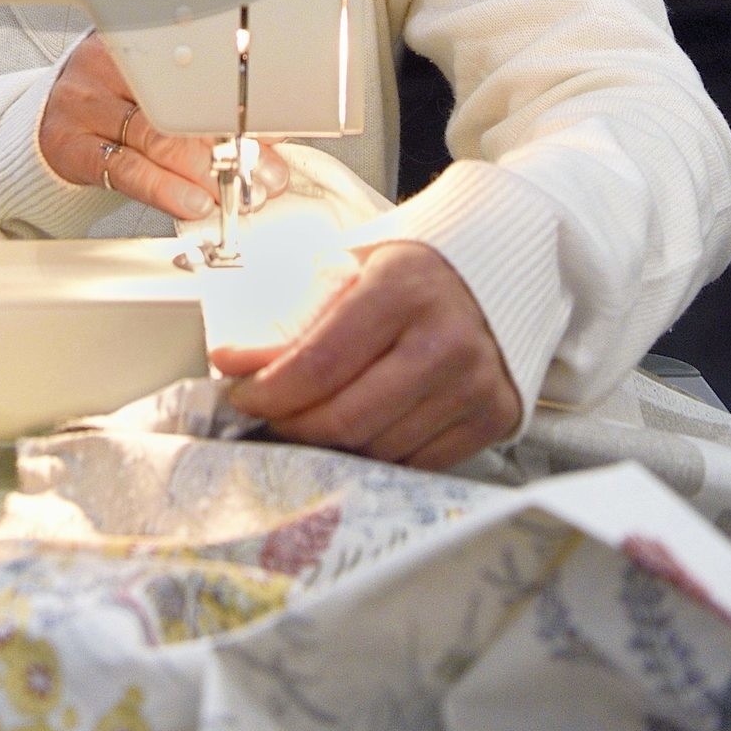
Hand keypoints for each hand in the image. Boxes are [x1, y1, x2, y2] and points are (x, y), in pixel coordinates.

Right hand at [39, 33, 288, 221]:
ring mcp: (84, 105)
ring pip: (154, 141)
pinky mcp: (70, 146)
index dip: (239, 102)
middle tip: (263, 174)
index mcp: (138, 41)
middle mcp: (106, 66)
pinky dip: (165, 190)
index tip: (273, 130)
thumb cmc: (117, 100)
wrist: (56, 117)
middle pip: (177, 106)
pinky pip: (123, 170)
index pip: (196, 69)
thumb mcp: (154, 86)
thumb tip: (270, 133)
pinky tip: (192, 203)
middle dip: (229, 146)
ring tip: (235, 194)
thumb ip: (205, 103)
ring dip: (204, 174)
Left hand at [210, 241, 519, 468]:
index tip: (242, 394)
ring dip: (333, 446)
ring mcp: (476, 383)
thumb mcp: (350, 268)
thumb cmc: (412, 266)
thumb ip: (295, 318)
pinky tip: (363, 430)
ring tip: (313, 420)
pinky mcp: (496, 416)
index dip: (270, 390)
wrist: (496, 266)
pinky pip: (419, 464)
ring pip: (380, 451)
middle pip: (347, 419)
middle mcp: (446, 339)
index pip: (320, 363)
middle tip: (269, 415)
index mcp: (403, 287)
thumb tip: (233, 362)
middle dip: (292, 425)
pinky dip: (380, 455)